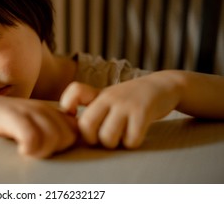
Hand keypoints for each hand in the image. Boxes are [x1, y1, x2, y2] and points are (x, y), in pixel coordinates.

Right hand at [0, 94, 77, 157]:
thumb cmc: (7, 120)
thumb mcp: (34, 123)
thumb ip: (52, 131)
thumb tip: (70, 148)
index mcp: (52, 111)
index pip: (76, 133)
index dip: (64, 147)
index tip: (46, 150)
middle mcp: (45, 109)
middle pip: (68, 138)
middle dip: (55, 150)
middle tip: (35, 151)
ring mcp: (29, 110)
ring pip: (53, 137)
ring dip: (42, 151)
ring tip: (27, 150)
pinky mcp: (12, 116)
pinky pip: (32, 136)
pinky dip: (29, 148)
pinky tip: (20, 149)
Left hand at [60, 72, 180, 148]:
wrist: (163, 86)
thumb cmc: (130, 99)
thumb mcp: (107, 97)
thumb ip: (91, 110)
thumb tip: (73, 132)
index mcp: (98, 94)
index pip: (74, 91)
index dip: (68, 107)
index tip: (76, 115)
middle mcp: (109, 97)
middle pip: (86, 125)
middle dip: (92, 139)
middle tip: (101, 136)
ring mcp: (125, 104)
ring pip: (107, 137)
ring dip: (113, 143)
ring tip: (121, 136)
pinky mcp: (143, 112)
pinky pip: (130, 140)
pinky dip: (131, 143)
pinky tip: (135, 134)